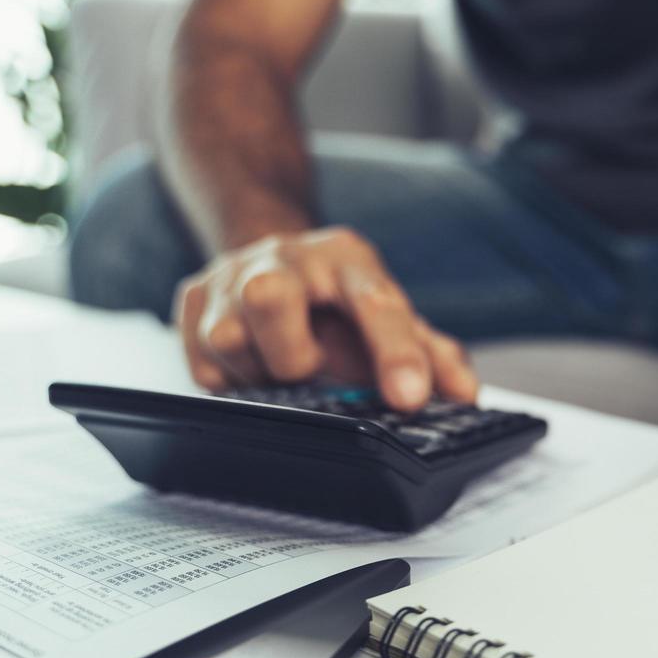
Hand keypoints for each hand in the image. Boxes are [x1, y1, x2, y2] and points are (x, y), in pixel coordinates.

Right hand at [173, 228, 477, 409]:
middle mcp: (285, 257)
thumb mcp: (391, 318)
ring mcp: (231, 275)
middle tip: (309, 371)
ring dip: (261, 373)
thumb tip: (465, 395)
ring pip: (228, 337)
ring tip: (282, 370)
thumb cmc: (340, 303)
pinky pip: (202, 364)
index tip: (409, 399)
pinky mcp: (192, 301)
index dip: (396, 354)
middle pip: (269, 298)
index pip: (377, 303)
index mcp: (347, 259)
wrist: (275, 260)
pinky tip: (253, 368)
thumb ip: (433, 355)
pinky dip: (232, 381)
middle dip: (291, 354)